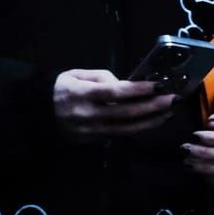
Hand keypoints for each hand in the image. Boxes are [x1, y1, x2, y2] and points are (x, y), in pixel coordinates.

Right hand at [54, 70, 177, 141]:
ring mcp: (91, 131)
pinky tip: (154, 121)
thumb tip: (126, 85)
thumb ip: (102, 77)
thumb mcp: (76, 74)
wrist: (40, 113)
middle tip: (173, 99)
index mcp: (80, 94)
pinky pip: (121, 134)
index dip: (138, 90)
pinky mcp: (94, 141)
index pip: (114, 92)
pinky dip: (139, 128)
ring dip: (151, 121)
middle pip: (125, 113)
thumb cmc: (61, 89)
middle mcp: (87, 115)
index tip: (158, 85)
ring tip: (170, 112)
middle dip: (153, 106)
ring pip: (127, 128)